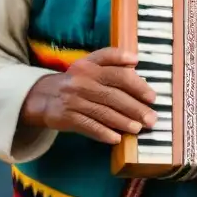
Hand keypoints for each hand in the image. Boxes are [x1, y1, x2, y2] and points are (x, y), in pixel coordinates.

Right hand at [21, 47, 157, 144]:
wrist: (44, 96)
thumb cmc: (76, 80)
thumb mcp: (90, 63)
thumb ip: (112, 58)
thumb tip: (135, 59)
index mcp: (91, 66)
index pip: (118, 74)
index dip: (137, 85)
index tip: (152, 97)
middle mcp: (82, 82)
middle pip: (113, 96)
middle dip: (135, 108)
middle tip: (151, 119)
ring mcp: (74, 100)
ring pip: (103, 112)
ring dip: (123, 122)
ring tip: (138, 129)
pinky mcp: (67, 117)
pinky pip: (89, 126)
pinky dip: (104, 133)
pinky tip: (117, 138)